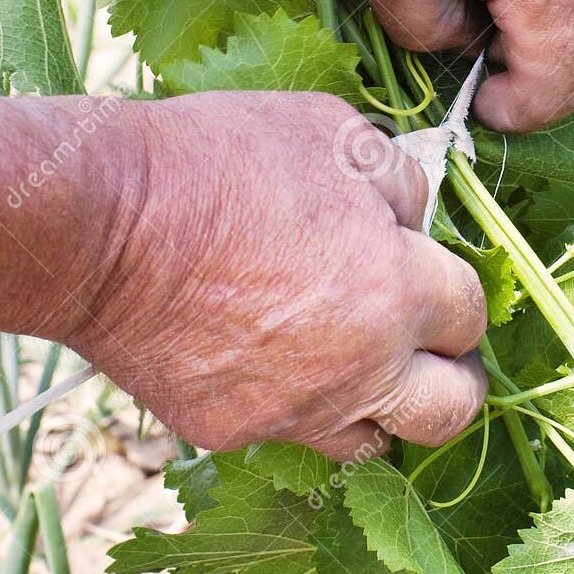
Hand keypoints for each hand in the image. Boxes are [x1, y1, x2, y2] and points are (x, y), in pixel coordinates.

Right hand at [62, 92, 486, 460]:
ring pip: (373, 440)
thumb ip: (399, 185)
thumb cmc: (220, 162)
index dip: (457, 291)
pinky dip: (295, 401)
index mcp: (397, 290)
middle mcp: (360, 367)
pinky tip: (269, 354)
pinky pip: (288, 429)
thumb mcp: (334, 133)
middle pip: (451, 411)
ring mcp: (294, 410)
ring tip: (357, 361)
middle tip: (434, 352)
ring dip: (380, 403)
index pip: (470, 316)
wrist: (103, 225)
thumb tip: (413, 222)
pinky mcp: (231, 430)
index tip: (433, 277)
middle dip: (454, 379)